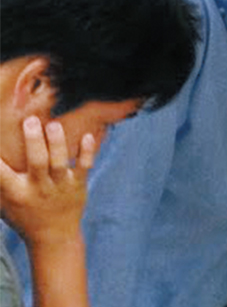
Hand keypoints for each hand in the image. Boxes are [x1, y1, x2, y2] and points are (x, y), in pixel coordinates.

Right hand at [0, 117, 94, 247]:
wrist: (54, 237)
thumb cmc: (24, 217)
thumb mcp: (4, 205)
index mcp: (17, 193)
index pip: (2, 174)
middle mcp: (39, 189)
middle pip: (37, 162)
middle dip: (33, 141)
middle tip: (30, 120)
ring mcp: (60, 186)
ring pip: (59, 162)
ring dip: (57, 142)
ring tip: (53, 124)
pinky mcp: (78, 185)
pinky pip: (84, 167)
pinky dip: (86, 152)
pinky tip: (88, 136)